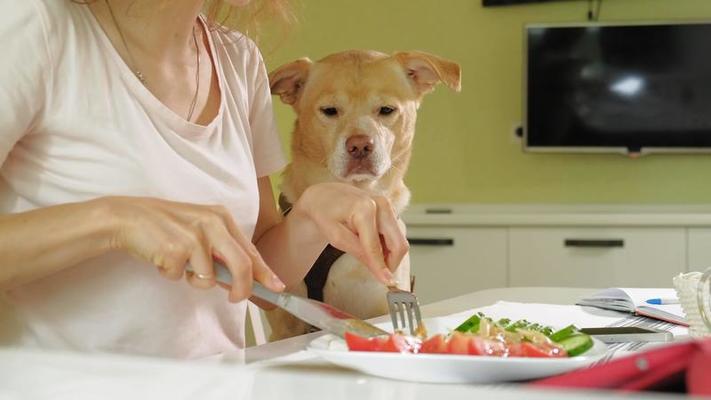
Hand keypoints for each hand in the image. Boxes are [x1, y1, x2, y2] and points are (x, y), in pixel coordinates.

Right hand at [102, 196, 284, 301]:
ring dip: (192, 279)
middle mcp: (212, 224)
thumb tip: (240, 281)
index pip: (250, 250)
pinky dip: (171, 274)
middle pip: (241, 265)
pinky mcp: (175, 249)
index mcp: (221, 217)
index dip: (265, 272)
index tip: (277, 287)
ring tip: (178, 261)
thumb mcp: (200, 230)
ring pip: (208, 278)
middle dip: (242, 288)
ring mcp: (194, 236)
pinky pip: (180, 277)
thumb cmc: (166, 227)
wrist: (129, 217)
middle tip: (235, 299)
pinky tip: (162, 258)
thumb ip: (221, 251)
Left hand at [291, 183, 408, 285]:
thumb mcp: (336, 237)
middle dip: (391, 263)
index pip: (376, 247)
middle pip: (399, 243)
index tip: (387, 283)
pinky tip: (372, 246)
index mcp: (365, 209)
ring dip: (390, 255)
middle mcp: (381, 205)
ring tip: (369, 256)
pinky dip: (388, 246)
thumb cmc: (326, 213)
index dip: (382, 268)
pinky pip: (396, 235)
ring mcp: (388, 206)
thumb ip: (359, 253)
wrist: (325, 196)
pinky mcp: (390, 210)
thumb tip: (380, 271)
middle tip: (380, 274)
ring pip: (400, 241)